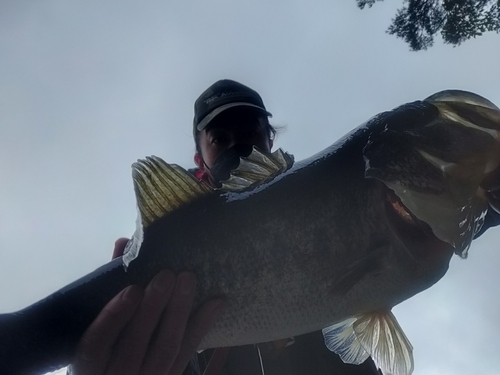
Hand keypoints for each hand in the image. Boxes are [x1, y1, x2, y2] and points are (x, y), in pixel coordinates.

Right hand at [69, 241, 224, 374]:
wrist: (124, 374)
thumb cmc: (106, 343)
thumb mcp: (97, 321)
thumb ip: (107, 286)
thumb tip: (124, 243)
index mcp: (89, 365)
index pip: (96, 345)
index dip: (114, 317)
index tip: (132, 289)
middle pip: (134, 346)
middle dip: (152, 308)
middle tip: (167, 275)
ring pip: (164, 349)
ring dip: (178, 312)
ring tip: (188, 279)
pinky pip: (187, 353)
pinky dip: (201, 326)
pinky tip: (216, 302)